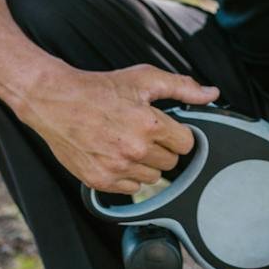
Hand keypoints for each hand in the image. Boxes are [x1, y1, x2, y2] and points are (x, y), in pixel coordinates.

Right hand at [16, 64, 214, 194]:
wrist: (55, 101)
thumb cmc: (99, 88)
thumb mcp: (143, 79)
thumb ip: (182, 87)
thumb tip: (212, 94)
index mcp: (150, 124)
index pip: (186, 143)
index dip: (176, 133)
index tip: (162, 126)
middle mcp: (134, 150)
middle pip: (171, 162)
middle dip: (161, 147)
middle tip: (140, 131)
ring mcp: (116, 168)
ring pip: (152, 178)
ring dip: (145, 163)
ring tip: (125, 142)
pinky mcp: (100, 181)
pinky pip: (131, 189)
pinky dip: (126, 175)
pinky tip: (114, 155)